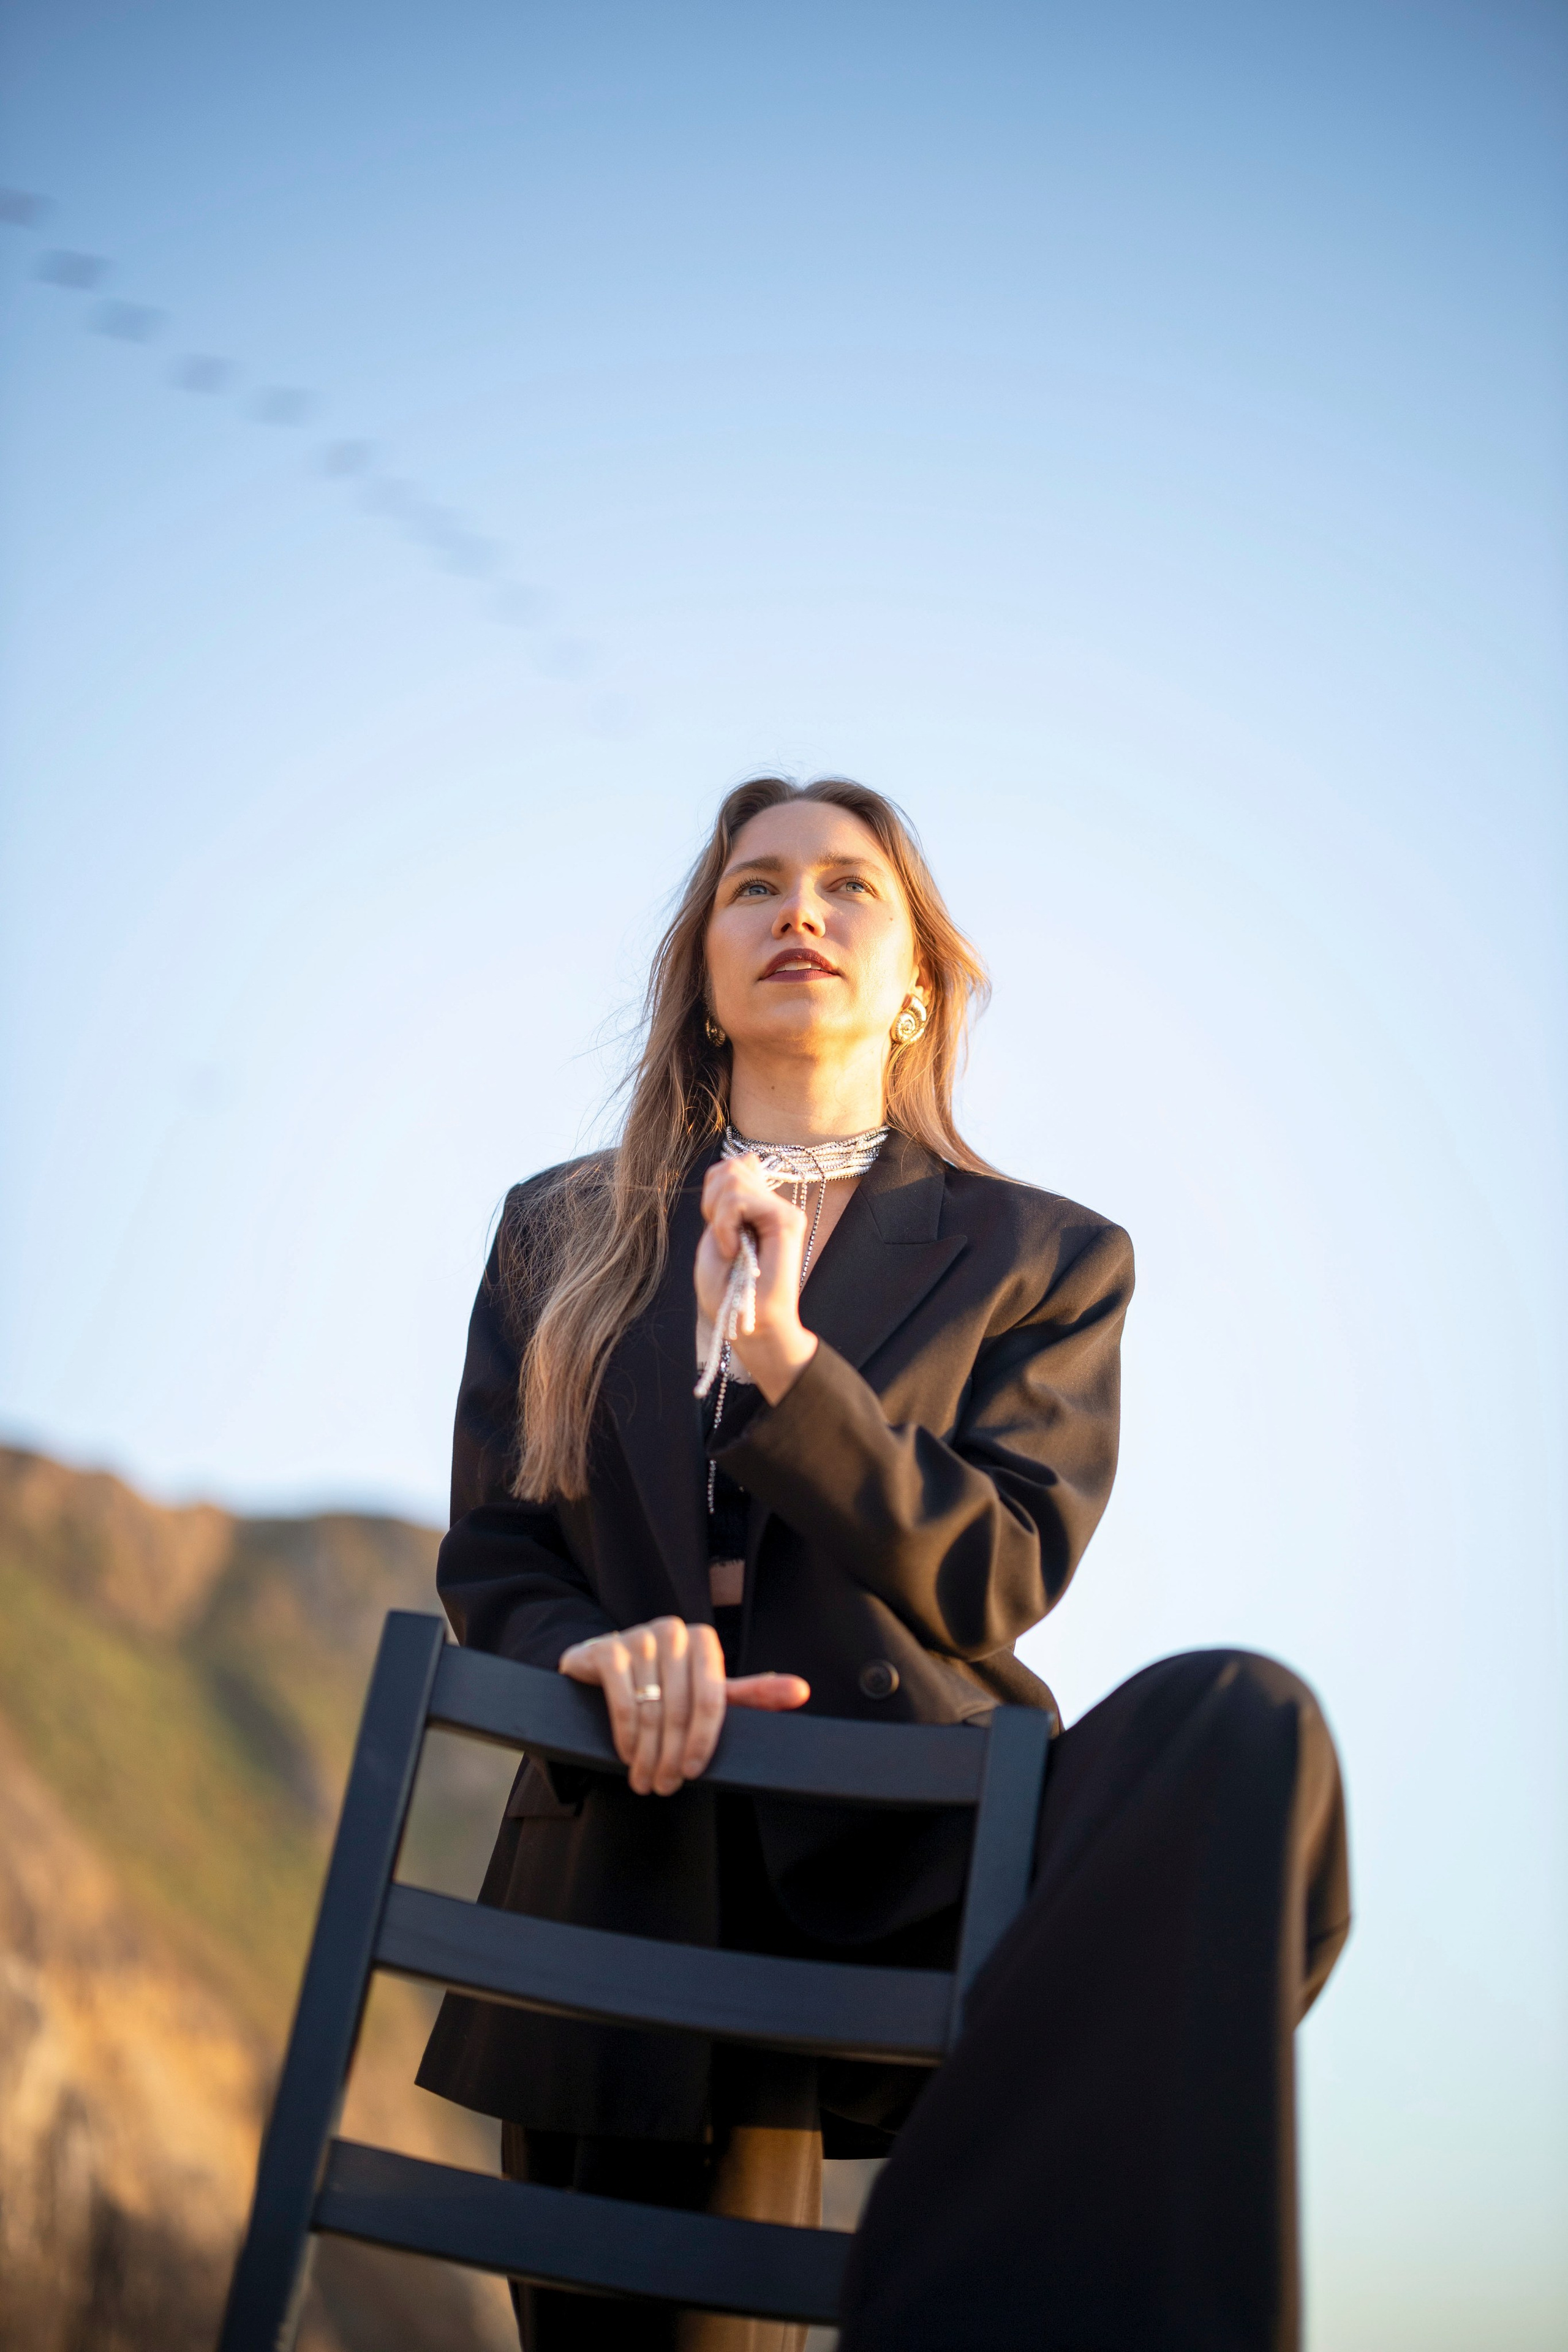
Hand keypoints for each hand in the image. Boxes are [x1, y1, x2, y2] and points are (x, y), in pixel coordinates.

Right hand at [558, 1617, 810, 1795]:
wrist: (606, 1665)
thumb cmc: (666, 1684)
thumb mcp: (706, 1690)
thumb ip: (750, 1694)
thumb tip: (801, 1691)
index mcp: (703, 1640)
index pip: (712, 1698)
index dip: (703, 1740)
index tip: (693, 1772)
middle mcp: (672, 1631)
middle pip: (679, 1708)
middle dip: (671, 1755)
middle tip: (665, 1786)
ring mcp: (638, 1637)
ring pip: (649, 1710)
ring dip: (647, 1755)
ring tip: (645, 1781)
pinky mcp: (607, 1648)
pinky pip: (621, 1701)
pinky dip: (625, 1735)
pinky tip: (627, 1756)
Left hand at [696, 1155, 819, 1403]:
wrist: (749, 1326)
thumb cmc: (728, 1291)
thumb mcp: (716, 1234)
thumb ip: (728, 1198)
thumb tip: (749, 1157)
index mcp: (757, 1207)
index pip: (731, 1167)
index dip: (711, 1192)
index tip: (716, 1228)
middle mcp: (774, 1205)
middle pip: (730, 1166)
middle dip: (711, 1202)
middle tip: (722, 1239)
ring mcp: (783, 1211)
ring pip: (733, 1177)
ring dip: (718, 1215)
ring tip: (730, 1247)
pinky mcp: (787, 1221)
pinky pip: (741, 1198)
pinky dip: (725, 1225)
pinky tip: (734, 1250)